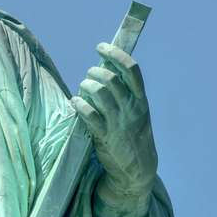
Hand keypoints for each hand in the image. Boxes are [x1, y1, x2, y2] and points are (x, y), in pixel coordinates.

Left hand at [71, 43, 157, 190]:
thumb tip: (107, 70)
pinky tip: (75, 103)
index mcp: (141, 101)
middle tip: (89, 74)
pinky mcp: (104, 136)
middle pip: (111, 79)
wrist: (138, 169)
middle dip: (95, 71)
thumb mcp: (138, 114)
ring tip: (83, 87)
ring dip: (86, 85)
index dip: (115, 54)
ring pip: (99, 93)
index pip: (131, 69)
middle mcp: (131, 109)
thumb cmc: (133, 137)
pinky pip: (89, 114)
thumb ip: (126, 95)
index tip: (101, 47)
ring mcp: (118, 123)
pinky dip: (79, 105)